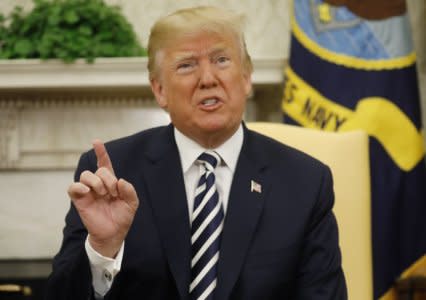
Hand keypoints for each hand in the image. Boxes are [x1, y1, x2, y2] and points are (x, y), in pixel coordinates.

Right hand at [67, 140, 138, 257]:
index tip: (96, 141)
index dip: (101, 153)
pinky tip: (88, 191)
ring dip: (96, 182)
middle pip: (99, 170)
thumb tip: (120, 181)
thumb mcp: (132, 203)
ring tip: (103, 193)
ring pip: (86, 175)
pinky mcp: (80, 200)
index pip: (104, 164)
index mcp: (111, 183)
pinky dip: (79, 186)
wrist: (114, 234)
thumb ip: (129, 190)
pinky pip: (73, 187)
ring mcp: (88, 192)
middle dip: (108, 178)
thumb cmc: (122, 217)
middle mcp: (98, 185)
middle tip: (113, 193)